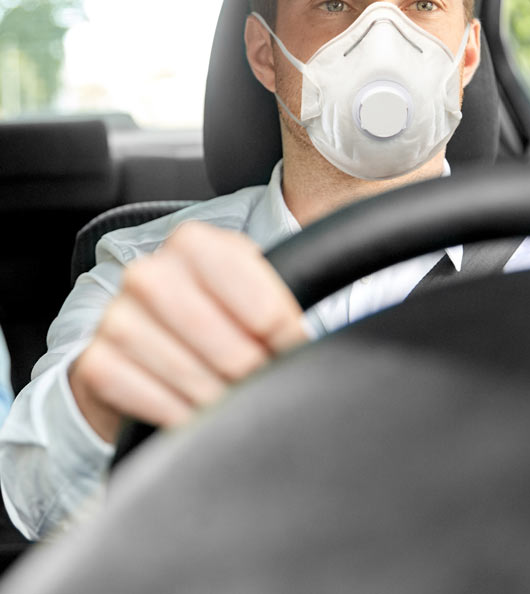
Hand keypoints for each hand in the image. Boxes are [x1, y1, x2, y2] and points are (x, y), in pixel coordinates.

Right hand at [70, 221, 306, 442]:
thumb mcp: (248, 284)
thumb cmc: (213, 305)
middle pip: (231, 349)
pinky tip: (194, 408)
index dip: (286, 337)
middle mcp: (149, 274)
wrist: (147, 328)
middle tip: (262, 379)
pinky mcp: (96, 362)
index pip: (262, 305)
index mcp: (194, 243)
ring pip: (195, 379)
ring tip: (231, 394)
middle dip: (255, 373)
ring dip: (222, 398)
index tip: (293, 350)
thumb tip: (305, 343)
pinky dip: (182, 414)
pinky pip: (154, 402)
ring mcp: (117, 317)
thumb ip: (277, 299)